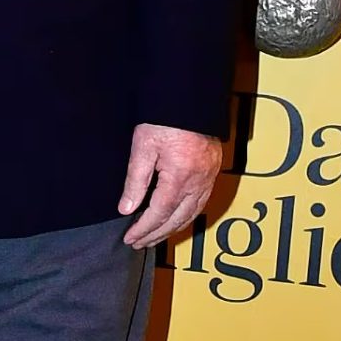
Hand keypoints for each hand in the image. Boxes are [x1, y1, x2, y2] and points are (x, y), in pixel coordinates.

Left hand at [119, 123, 223, 248]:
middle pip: (177, 219)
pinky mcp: (213, 170)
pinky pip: (201, 202)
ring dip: (172, 228)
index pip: (160, 213)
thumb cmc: (164, 117)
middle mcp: (199, 182)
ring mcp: (209, 177)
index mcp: (180, 177)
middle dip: (157, 234)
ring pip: (192, 214)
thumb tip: (127, 210)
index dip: (144, 229)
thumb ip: (136, 181)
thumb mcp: (143, 146)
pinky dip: (186, 216)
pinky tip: (176, 218)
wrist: (191, 96)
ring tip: (154, 237)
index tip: (130, 239)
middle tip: (139, 244)